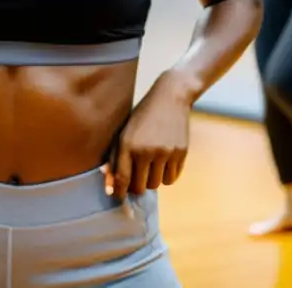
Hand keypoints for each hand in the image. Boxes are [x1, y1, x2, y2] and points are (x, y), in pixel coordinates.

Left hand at [103, 74, 190, 199]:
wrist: (170, 97)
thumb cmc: (142, 117)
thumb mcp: (124, 134)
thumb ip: (115, 160)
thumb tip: (110, 189)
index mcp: (128, 144)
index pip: (122, 179)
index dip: (120, 192)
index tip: (120, 195)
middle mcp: (146, 150)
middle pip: (140, 187)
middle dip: (137, 185)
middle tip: (138, 175)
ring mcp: (165, 152)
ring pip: (157, 184)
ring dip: (153, 179)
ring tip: (152, 164)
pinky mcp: (181, 152)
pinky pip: (172, 179)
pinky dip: (167, 175)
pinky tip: (164, 161)